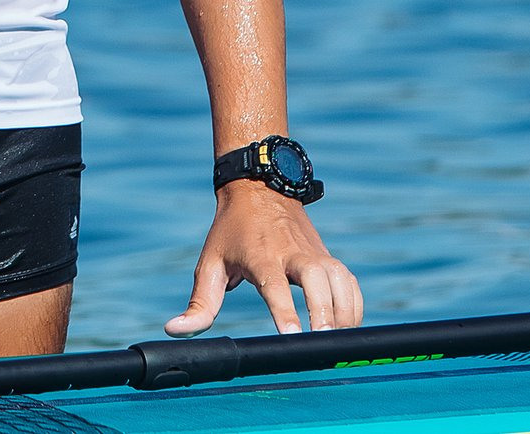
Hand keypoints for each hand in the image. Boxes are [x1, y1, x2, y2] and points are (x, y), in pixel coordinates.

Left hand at [166, 180, 361, 335]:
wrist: (259, 187)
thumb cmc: (231, 231)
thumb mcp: (209, 262)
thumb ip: (199, 302)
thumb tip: (175, 330)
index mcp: (261, 256)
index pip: (276, 287)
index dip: (286, 312)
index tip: (292, 336)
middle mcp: (292, 253)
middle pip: (317, 280)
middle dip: (323, 312)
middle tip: (322, 342)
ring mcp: (315, 253)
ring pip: (340, 280)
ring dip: (343, 313)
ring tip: (335, 342)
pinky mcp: (329, 256)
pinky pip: (350, 283)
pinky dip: (353, 305)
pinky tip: (346, 326)